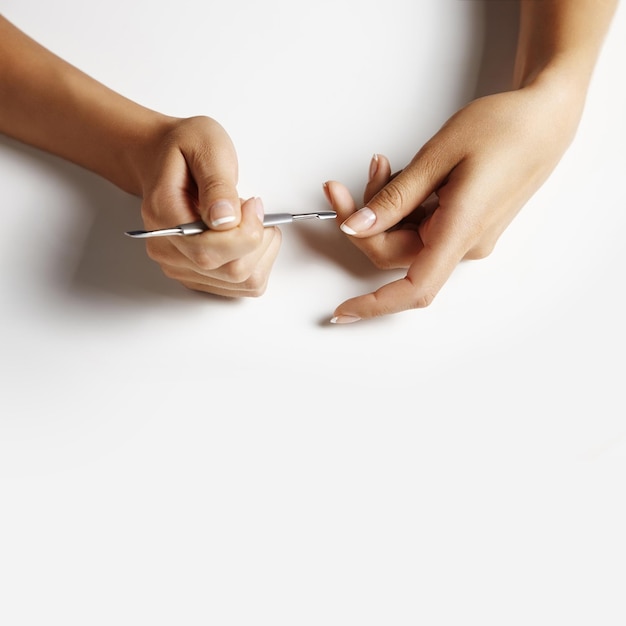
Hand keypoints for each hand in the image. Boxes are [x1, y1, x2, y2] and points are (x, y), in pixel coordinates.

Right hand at [138, 116, 280, 296]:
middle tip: (251, 209)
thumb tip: (225, 219)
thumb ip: (217, 184)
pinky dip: (257, 261)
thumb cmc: (183, 149)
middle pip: (232, 271)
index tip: (253, 204)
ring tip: (246, 220)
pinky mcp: (198, 275)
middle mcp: (168, 250)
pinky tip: (245, 236)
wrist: (160, 158)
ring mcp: (182, 266)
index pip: (211, 251)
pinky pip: (242, 285)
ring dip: (261, 251)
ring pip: (242, 282)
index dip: (247, 232)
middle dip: (258, 240)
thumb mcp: (206, 146)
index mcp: (164, 218)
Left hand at [325, 82, 583, 322]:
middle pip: (396, 253)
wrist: (546, 119)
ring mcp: (466, 237)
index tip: (342, 311)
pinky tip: (403, 176)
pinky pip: (421, 228)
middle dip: (364, 223)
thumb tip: (357, 226)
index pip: (415, 288)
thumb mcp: (440, 155)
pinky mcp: (465, 226)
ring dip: (382, 210)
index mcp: (461, 229)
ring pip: (405, 239)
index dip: (375, 304)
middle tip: (340, 189)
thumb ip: (395, 197)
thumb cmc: (505, 128)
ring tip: (382, 166)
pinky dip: (402, 208)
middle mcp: (466, 243)